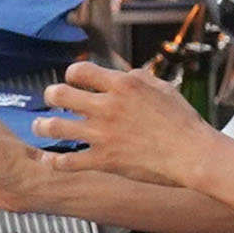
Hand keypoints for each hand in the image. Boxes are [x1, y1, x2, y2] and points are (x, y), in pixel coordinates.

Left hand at [32, 54, 218, 191]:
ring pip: (55, 126)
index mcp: (122, 85)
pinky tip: (49, 160)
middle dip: (50, 96)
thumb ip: (138, 78)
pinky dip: (54, 161)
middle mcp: (107, 107)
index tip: (72, 82)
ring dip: (43, 126)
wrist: (193, 154)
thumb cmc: (183, 123)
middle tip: (51, 101)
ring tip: (40, 127)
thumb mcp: (162, 88)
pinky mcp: (104, 160)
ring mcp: (103, 135)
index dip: (71, 75)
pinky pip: (67, 161)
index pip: (79, 71)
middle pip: (59, 94)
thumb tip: (123, 74)